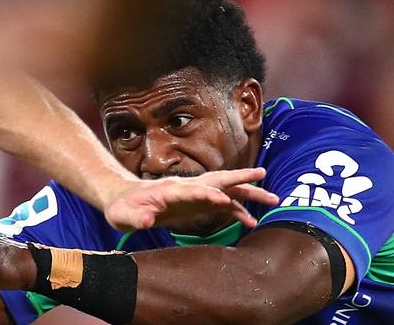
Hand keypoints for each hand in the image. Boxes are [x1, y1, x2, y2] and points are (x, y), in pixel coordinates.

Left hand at [103, 167, 277, 230]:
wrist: (123, 200)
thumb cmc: (122, 207)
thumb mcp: (123, 215)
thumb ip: (136, 217)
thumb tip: (147, 219)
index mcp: (169, 189)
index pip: (192, 189)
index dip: (207, 194)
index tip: (223, 200)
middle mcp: (186, 188)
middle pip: (217, 180)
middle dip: (239, 179)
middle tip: (263, 175)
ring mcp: (194, 194)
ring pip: (226, 191)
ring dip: (248, 194)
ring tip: (273, 199)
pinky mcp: (197, 204)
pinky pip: (222, 205)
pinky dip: (238, 211)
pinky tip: (252, 221)